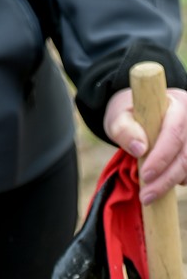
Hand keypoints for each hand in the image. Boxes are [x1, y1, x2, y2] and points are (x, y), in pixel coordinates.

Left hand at [104, 86, 186, 202]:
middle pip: (184, 155)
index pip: (173, 132)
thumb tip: (139, 149)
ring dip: (170, 184)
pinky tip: (161, 186)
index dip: (162, 156)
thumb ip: (124, 129)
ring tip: (148, 196)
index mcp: (175, 103)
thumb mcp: (118, 115)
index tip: (145, 174)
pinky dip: (177, 181)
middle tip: (145, 196)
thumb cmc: (128, 113)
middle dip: (165, 179)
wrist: (137, 114)